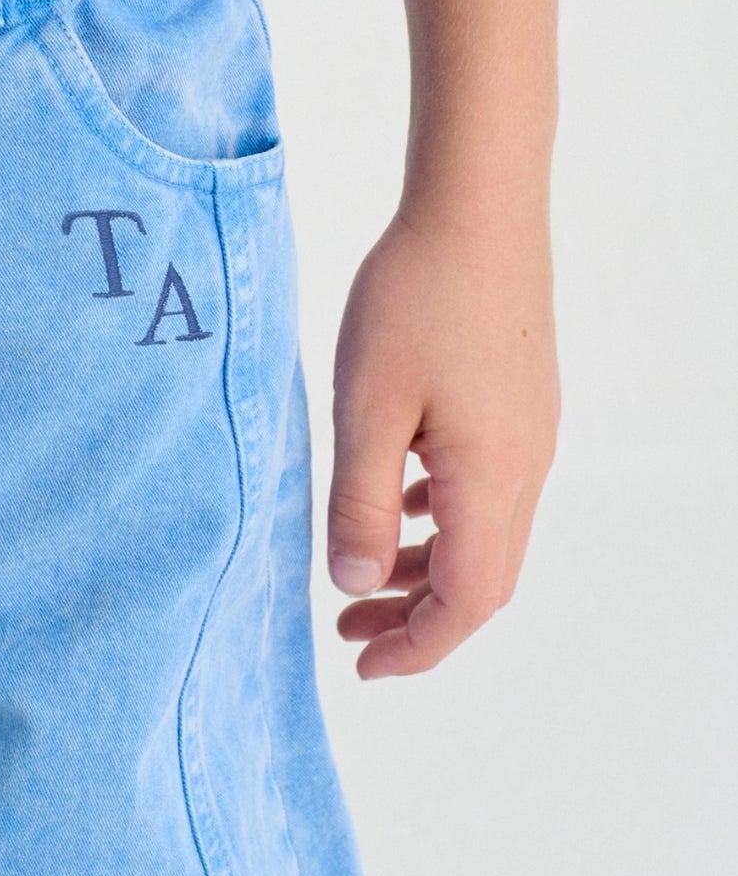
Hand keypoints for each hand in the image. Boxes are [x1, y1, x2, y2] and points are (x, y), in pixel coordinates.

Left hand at [326, 205, 558, 677]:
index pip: (466, 601)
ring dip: (426, 567)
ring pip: (484, 534)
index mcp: (490, 480)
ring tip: (361, 577)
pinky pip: (484, 489)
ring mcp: (528, 436)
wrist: (476, 211)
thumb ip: (360, 503)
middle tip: (346, 632)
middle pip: (482, 579)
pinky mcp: (518, 406)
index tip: (361, 665)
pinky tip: (396, 501)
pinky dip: (440, 517)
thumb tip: (356, 586)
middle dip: (417, 618)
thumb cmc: (414, 300)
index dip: (416, 646)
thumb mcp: (366, 408)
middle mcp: (525, 468)